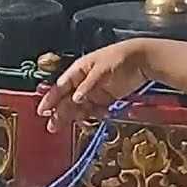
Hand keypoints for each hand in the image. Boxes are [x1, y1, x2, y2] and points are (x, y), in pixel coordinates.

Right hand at [37, 39, 151, 133]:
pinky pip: (95, 109)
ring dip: (76, 117)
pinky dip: (94, 116)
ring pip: (81, 106)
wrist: (143, 60)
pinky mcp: (107, 98)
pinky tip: (94, 121)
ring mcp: (95, 90)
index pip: (61, 86)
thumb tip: (75, 99)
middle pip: (68, 99)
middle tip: (52, 126)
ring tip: (74, 128)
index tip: (42, 110)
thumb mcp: (101, 70)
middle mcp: (83, 82)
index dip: (50, 99)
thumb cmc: (119, 58)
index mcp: (78, 70)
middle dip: (60, 112)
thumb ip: (88, 86)